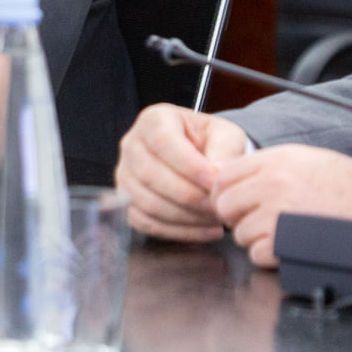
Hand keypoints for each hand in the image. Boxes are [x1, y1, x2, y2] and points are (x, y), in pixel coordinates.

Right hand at [115, 104, 249, 242]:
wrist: (201, 158)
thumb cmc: (212, 143)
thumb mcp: (226, 136)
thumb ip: (225, 152)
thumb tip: (217, 178)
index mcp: (154, 119)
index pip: (163, 141)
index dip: (188, 165)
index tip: (214, 182)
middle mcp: (132, 145)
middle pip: (150, 174)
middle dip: (188, 195)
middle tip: (218, 206)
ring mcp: (125, 176)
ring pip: (147, 202)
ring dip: (185, 216)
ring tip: (216, 219)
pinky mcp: (128, 203)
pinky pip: (146, 223)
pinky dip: (178, 231)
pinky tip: (206, 230)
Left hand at [212, 145, 351, 268]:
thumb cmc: (344, 181)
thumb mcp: (302, 157)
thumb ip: (265, 165)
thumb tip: (231, 179)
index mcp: (273, 160)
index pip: (223, 177)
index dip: (226, 192)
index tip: (238, 202)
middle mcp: (271, 184)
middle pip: (224, 206)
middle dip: (237, 217)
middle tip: (259, 219)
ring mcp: (277, 214)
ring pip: (240, 234)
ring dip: (256, 238)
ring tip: (283, 231)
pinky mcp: (286, 243)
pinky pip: (256, 255)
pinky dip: (269, 256)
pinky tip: (288, 245)